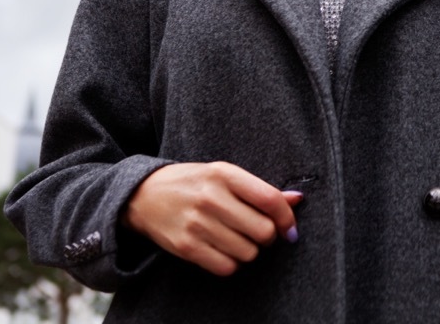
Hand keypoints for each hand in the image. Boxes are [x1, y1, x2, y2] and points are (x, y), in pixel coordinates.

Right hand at [122, 162, 302, 275]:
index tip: (290, 228)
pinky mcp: (186, 246)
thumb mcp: (224, 175)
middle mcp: (211, 197)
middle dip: (268, 236)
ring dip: (249, 251)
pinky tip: (223, 250)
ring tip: (237, 239)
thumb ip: (259, 189)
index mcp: (224, 173)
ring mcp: (197, 223)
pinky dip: (231, 263)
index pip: (269, 199)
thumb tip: (297, 199)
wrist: (142, 195)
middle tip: (259, 233)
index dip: (287, 218)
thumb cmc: (192, 183)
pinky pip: (226, 267)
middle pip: (263, 231)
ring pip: (248, 252)